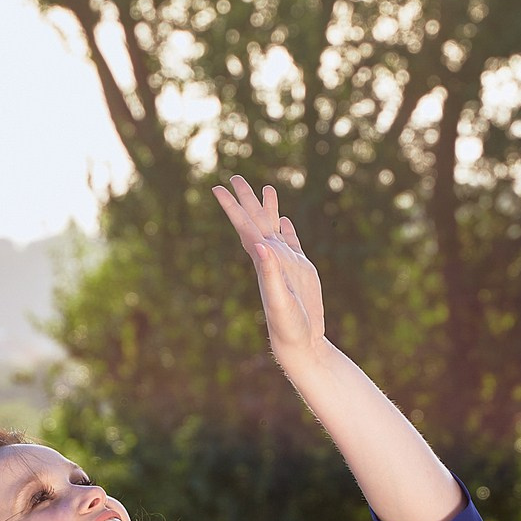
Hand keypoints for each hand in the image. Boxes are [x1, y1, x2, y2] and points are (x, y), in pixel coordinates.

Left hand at [212, 175, 326, 365]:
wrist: (301, 343)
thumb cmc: (288, 326)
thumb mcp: (279, 300)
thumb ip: (270, 273)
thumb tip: (262, 246)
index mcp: (264, 261)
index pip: (245, 227)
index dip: (232, 208)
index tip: (218, 188)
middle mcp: (272, 258)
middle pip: (256, 221)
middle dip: (246, 199)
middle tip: (235, 176)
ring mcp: (287, 262)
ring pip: (274, 228)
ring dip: (268, 208)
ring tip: (268, 187)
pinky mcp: (301, 269)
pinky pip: (291, 242)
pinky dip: (286, 228)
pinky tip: (284, 219)